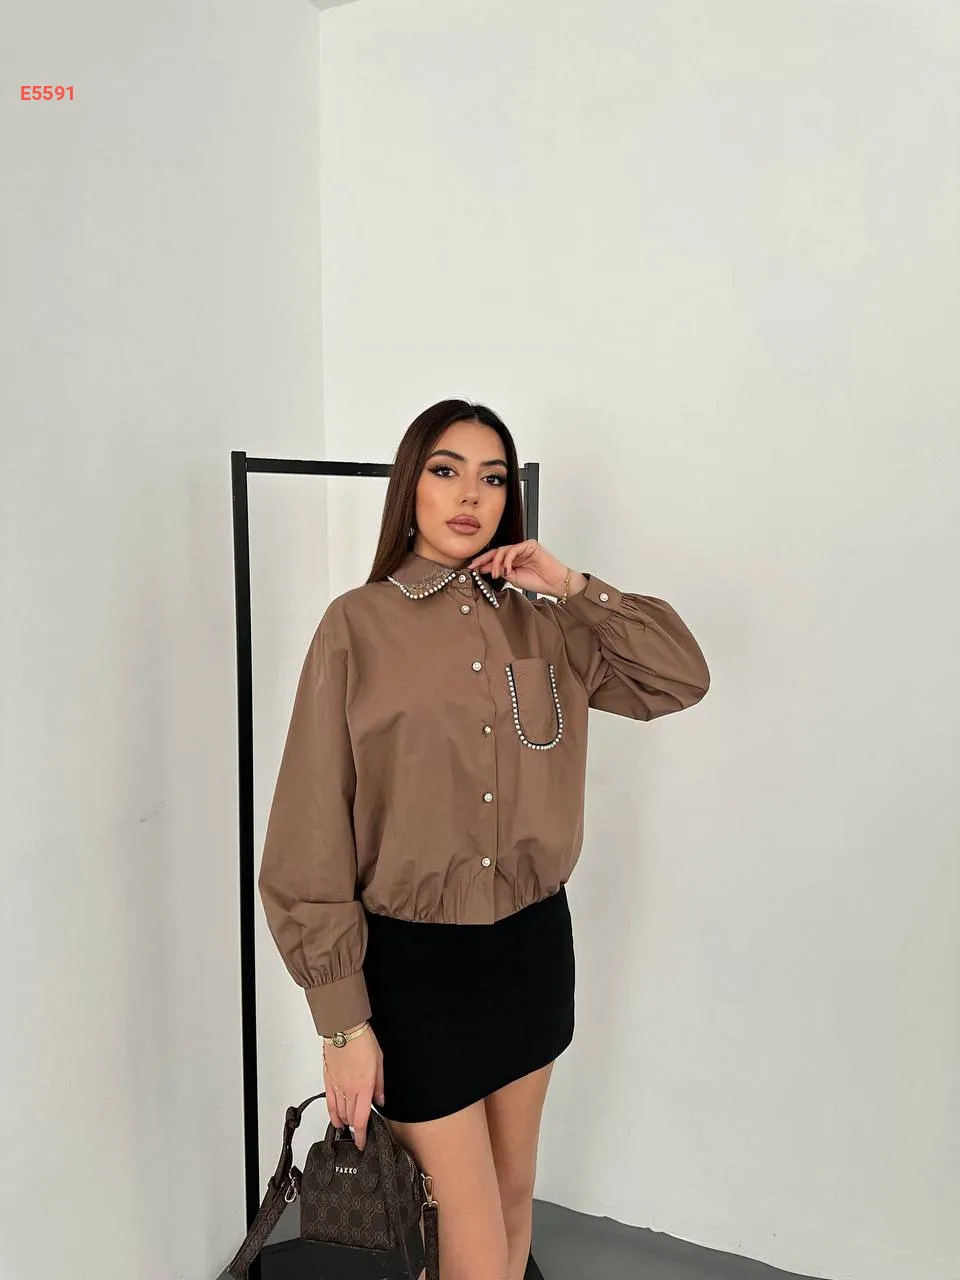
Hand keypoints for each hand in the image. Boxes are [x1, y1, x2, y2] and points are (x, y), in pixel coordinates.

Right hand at [322, 1024, 384, 1151]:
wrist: (344, 1028)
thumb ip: (380, 1085)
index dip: (361, 1135)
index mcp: (364, 1087)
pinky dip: (332, 1114)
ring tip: (349, 1126)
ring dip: (345, 1122)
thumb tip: (380, 1101)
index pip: (361, 1119)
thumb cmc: (363, 1041)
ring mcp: (337, 1086)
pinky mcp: (328, 1081)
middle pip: (350, 1118)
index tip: (361, 1143)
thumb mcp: (380, 1062)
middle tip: (359, 1132)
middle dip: (355, 1128)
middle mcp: (349, 1090)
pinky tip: (335, 1119)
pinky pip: (329, 1103)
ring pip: (339, 1113)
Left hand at [467, 539, 580, 597]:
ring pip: (503, 550)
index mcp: (513, 560)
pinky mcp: (530, 545)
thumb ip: (500, 572)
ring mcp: (523, 548)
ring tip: (497, 574)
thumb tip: (484, 568)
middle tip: (476, 567)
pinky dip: (507, 560)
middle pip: (496, 551)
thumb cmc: (538, 581)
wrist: (554, 583)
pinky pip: (514, 550)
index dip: (482, 562)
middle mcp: (517, 552)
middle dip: (484, 559)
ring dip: (497, 563)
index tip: (472, 568)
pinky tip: (507, 570)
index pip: (495, 558)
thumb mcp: (513, 578)